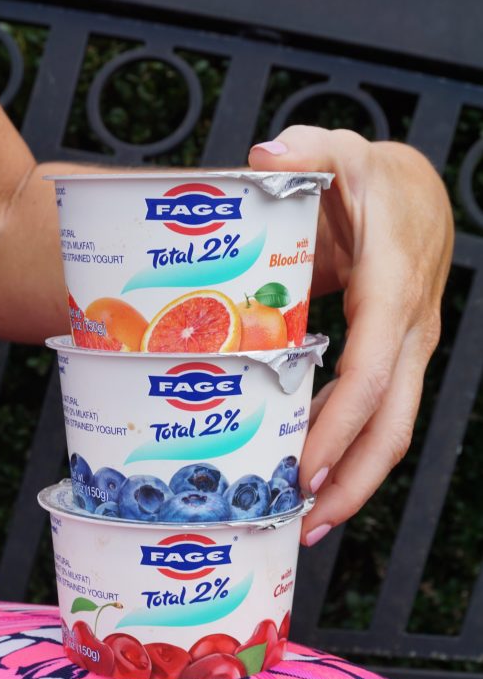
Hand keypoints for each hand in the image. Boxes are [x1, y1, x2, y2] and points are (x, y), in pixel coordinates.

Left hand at [249, 127, 452, 545]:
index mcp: (392, 292)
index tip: (302, 471)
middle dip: (350, 484)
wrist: (414, 192)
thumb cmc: (373, 179)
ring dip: (348, 481)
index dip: (338, 428)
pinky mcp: (392, 360)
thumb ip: (304, 152)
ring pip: (387, 431)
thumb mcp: (337, 153)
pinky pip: (374, 415)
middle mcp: (408, 333)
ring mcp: (405, 351)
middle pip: (390, 427)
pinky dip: (344, 449)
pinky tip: (308, 474)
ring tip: (299, 519)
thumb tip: (264, 158)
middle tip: (302, 526)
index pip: (370, 375)